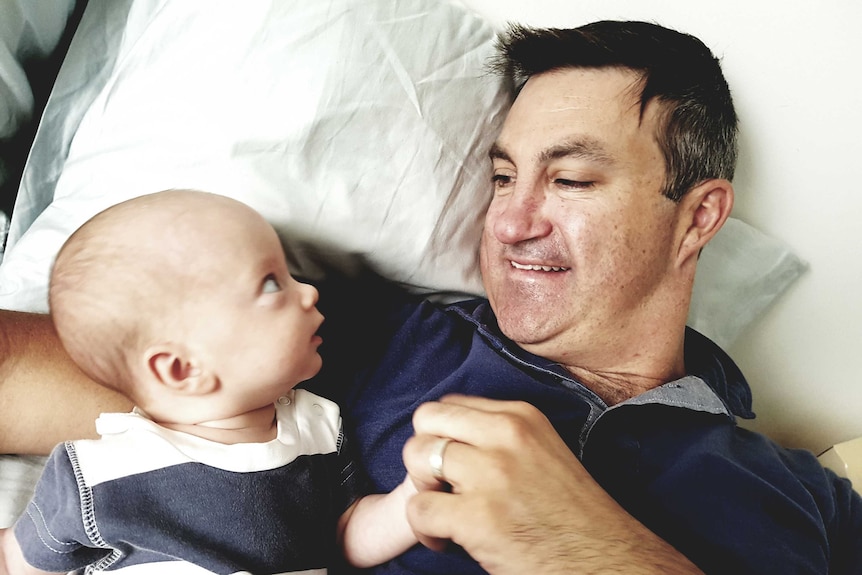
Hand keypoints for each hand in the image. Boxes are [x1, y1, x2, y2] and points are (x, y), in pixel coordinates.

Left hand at [402, 394, 702, 574]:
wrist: (606, 562)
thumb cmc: (572, 516)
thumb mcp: (542, 452)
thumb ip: (500, 437)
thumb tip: (450, 439)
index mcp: (522, 416)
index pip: (450, 404)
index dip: (441, 435)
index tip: (453, 466)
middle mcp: (507, 435)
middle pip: (426, 419)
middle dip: (423, 454)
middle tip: (441, 487)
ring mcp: (493, 474)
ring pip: (415, 456)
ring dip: (421, 489)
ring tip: (443, 513)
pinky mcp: (479, 517)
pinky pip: (418, 508)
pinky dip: (424, 529)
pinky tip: (446, 541)